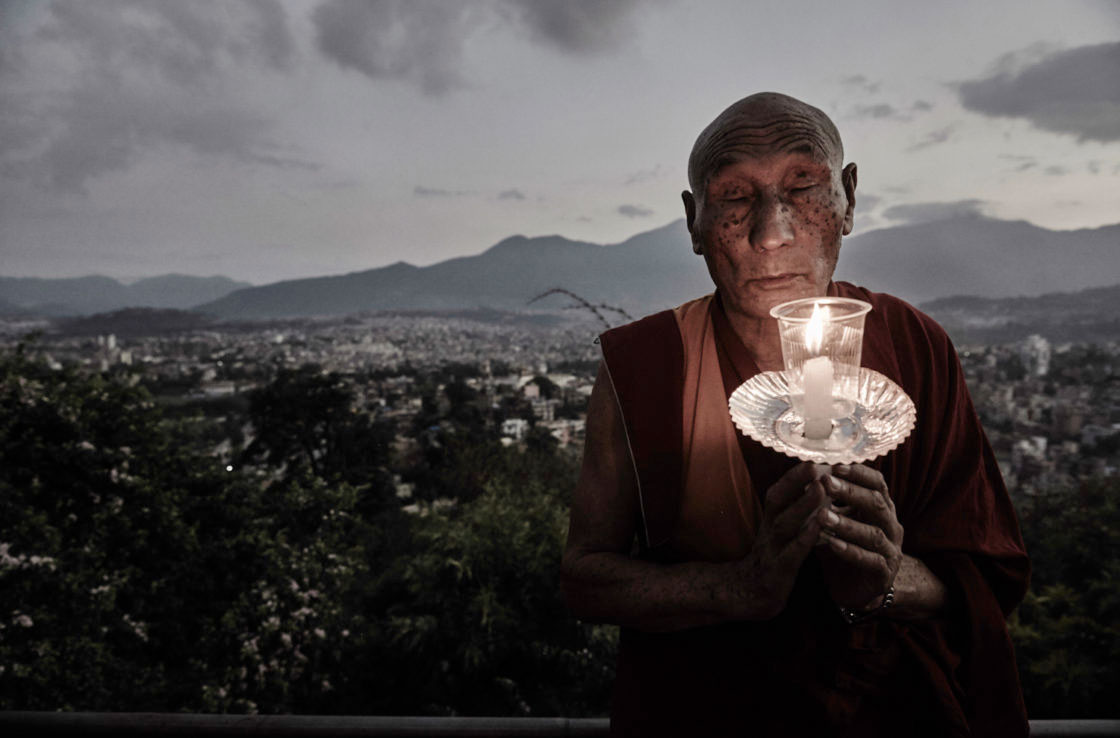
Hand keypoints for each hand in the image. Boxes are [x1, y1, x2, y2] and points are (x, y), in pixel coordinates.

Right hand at [734, 462, 830, 618]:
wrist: (753, 591)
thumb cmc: (775, 554)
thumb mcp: (782, 526)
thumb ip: (796, 504)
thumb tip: (819, 478)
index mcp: (771, 516)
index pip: (780, 488)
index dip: (796, 472)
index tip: (815, 453)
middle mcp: (769, 527)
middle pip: (779, 500)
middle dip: (797, 482)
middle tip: (818, 464)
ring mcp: (773, 548)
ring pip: (787, 523)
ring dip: (803, 505)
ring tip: (822, 490)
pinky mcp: (780, 570)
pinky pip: (793, 552)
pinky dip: (806, 538)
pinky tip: (821, 528)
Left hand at [814, 464, 903, 610]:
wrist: (855, 588)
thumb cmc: (844, 546)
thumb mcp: (837, 519)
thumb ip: (828, 500)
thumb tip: (806, 473)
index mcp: (881, 508)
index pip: (877, 484)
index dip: (859, 473)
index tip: (836, 465)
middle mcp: (891, 526)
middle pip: (876, 504)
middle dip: (851, 492)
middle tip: (827, 483)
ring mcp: (890, 550)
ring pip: (873, 533)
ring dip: (847, 523)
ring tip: (823, 516)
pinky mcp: (884, 573)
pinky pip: (870, 560)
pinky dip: (851, 551)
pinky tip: (832, 544)